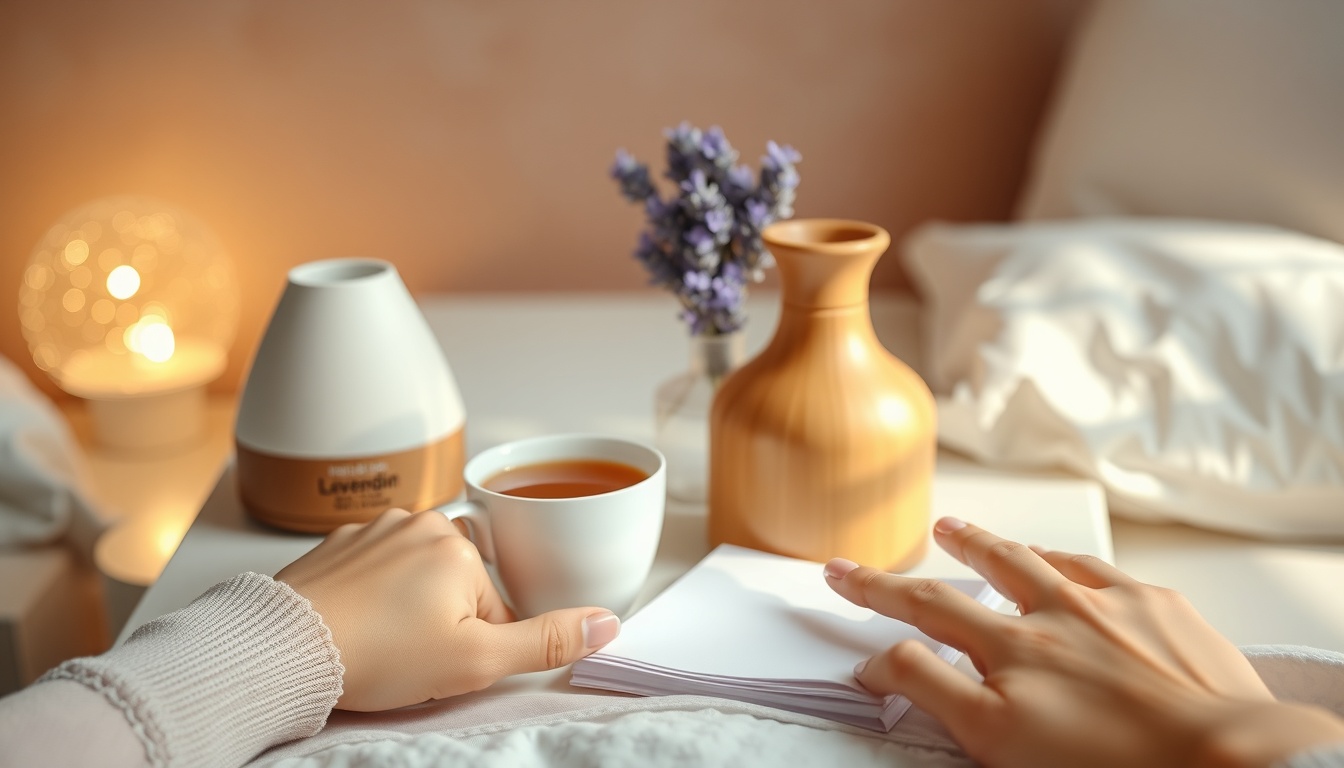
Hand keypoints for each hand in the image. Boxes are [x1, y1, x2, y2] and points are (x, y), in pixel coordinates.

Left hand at [275, 508, 619, 710]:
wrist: (284, 649)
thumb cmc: (377, 655)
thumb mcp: (476, 661)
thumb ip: (546, 642)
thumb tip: (607, 623)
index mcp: (458, 547)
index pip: (492, 608)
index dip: (473, 647)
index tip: (440, 663)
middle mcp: (418, 524)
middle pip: (454, 588)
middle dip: (441, 624)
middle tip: (407, 656)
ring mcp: (374, 530)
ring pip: (414, 579)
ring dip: (406, 609)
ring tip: (378, 643)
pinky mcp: (337, 544)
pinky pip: (373, 572)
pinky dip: (371, 599)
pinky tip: (355, 626)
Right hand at [825, 518, 1343, 767]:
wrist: (1229, 760)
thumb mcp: (1001, 745)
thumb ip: (938, 696)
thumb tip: (885, 663)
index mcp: (1006, 661)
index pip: (918, 623)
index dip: (873, 604)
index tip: (844, 587)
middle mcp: (1044, 624)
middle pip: (960, 585)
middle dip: (907, 570)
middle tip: (869, 557)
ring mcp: (1099, 608)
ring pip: (1025, 562)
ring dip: (982, 544)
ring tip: (956, 529)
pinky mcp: (1151, 606)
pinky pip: (1093, 567)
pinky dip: (1061, 560)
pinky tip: (1055, 560)